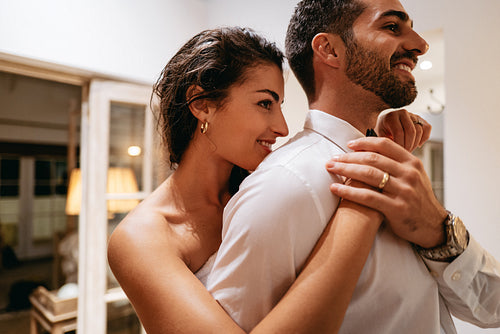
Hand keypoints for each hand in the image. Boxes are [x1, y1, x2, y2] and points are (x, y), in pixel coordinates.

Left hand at [326, 137, 447, 247]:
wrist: (433, 226)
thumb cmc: (417, 199)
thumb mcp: (414, 176)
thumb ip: (397, 163)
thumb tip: (371, 150)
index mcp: (412, 162)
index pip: (385, 145)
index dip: (364, 142)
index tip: (348, 144)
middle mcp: (409, 174)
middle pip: (372, 159)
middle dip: (348, 157)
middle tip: (332, 158)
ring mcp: (404, 191)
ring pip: (368, 175)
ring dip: (345, 170)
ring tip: (330, 168)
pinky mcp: (397, 208)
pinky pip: (367, 197)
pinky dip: (348, 191)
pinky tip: (335, 188)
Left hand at [376, 109, 430, 151]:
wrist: (385, 123)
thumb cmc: (382, 132)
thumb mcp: (379, 137)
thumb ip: (385, 143)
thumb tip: (391, 154)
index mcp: (390, 116)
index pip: (399, 132)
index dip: (400, 145)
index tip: (398, 154)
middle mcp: (402, 113)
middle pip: (411, 131)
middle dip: (409, 146)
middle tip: (404, 154)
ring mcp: (412, 115)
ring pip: (420, 130)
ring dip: (415, 144)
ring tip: (408, 150)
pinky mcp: (420, 118)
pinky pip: (427, 128)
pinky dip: (424, 138)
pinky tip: (417, 144)